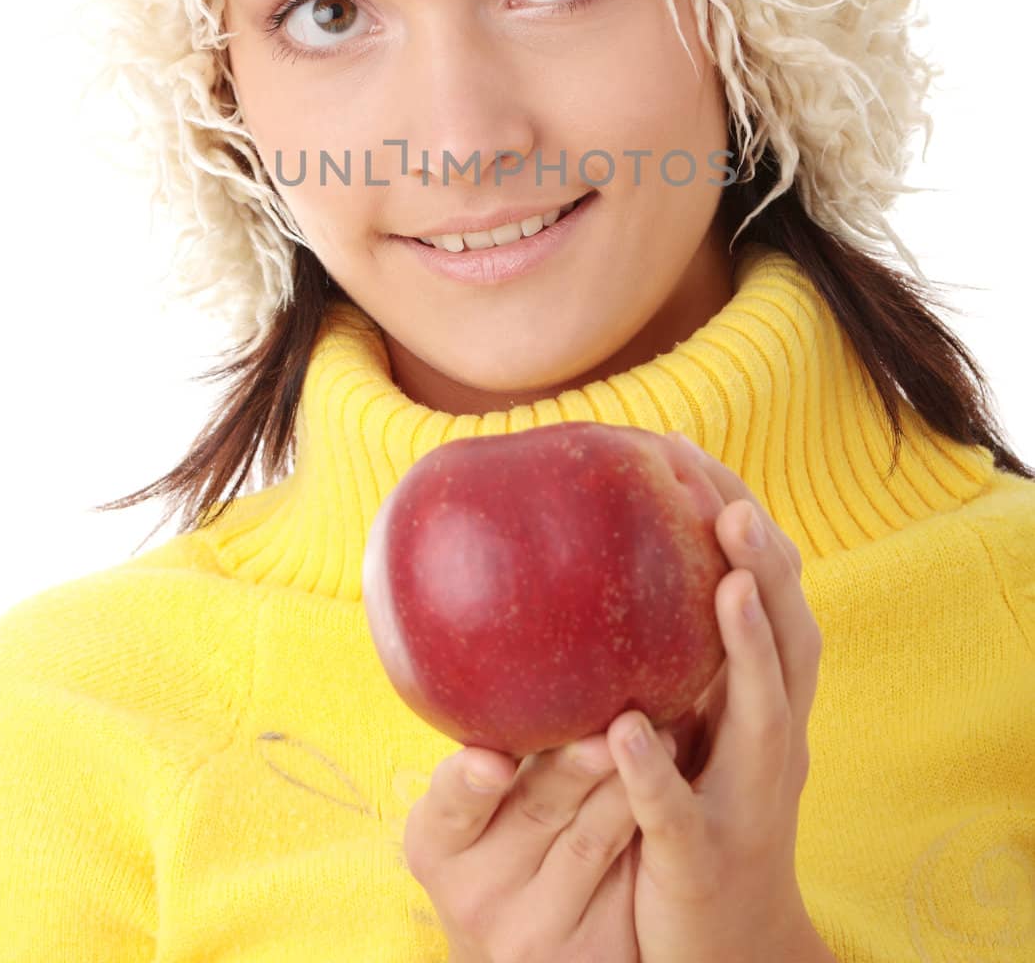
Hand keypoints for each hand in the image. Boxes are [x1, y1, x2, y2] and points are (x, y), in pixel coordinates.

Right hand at [403, 719, 679, 960]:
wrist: (525, 955)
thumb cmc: (500, 851)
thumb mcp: (471, 820)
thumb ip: (494, 755)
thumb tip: (529, 648)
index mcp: (439, 847)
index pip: (447, 808)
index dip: (466, 783)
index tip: (491, 761)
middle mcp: (478, 893)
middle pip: (533, 813)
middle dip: (575, 764)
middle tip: (610, 725)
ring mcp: (535, 928)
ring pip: (591, 840)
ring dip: (628, 781)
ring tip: (662, 730)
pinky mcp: (593, 951)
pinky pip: (629, 875)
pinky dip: (649, 818)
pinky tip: (677, 779)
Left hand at [602, 428, 826, 962]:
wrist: (724, 950)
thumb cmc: (693, 815)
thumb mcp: (688, 724)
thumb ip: (658, 652)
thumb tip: (573, 558)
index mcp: (764, 698)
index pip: (769, 591)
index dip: (738, 519)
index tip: (686, 450)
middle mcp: (774, 739)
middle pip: (790, 638)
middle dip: (766, 566)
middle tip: (728, 504)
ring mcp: (748, 800)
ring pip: (765, 718)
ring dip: (748, 648)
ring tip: (724, 584)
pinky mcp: (706, 860)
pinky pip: (682, 814)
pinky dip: (660, 770)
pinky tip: (625, 730)